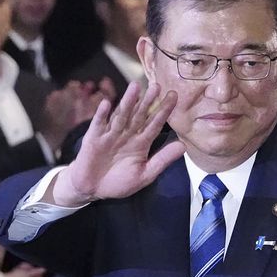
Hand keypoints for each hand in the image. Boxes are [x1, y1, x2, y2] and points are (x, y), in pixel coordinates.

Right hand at [49, 81, 185, 206]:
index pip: (155, 124)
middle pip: (139, 115)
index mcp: (141, 142)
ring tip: (135, 86)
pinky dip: (102, 115)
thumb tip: (184, 146)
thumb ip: (162, 159)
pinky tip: (106, 103)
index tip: (174, 96)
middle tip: (156, 86)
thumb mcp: (145, 174)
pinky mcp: (93, 139)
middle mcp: (127, 134)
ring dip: (127, 102)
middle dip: (147, 101)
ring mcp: (110, 135)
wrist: (93, 189)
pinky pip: (98, 125)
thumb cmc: (119, 182)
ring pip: (121, 115)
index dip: (164, 110)